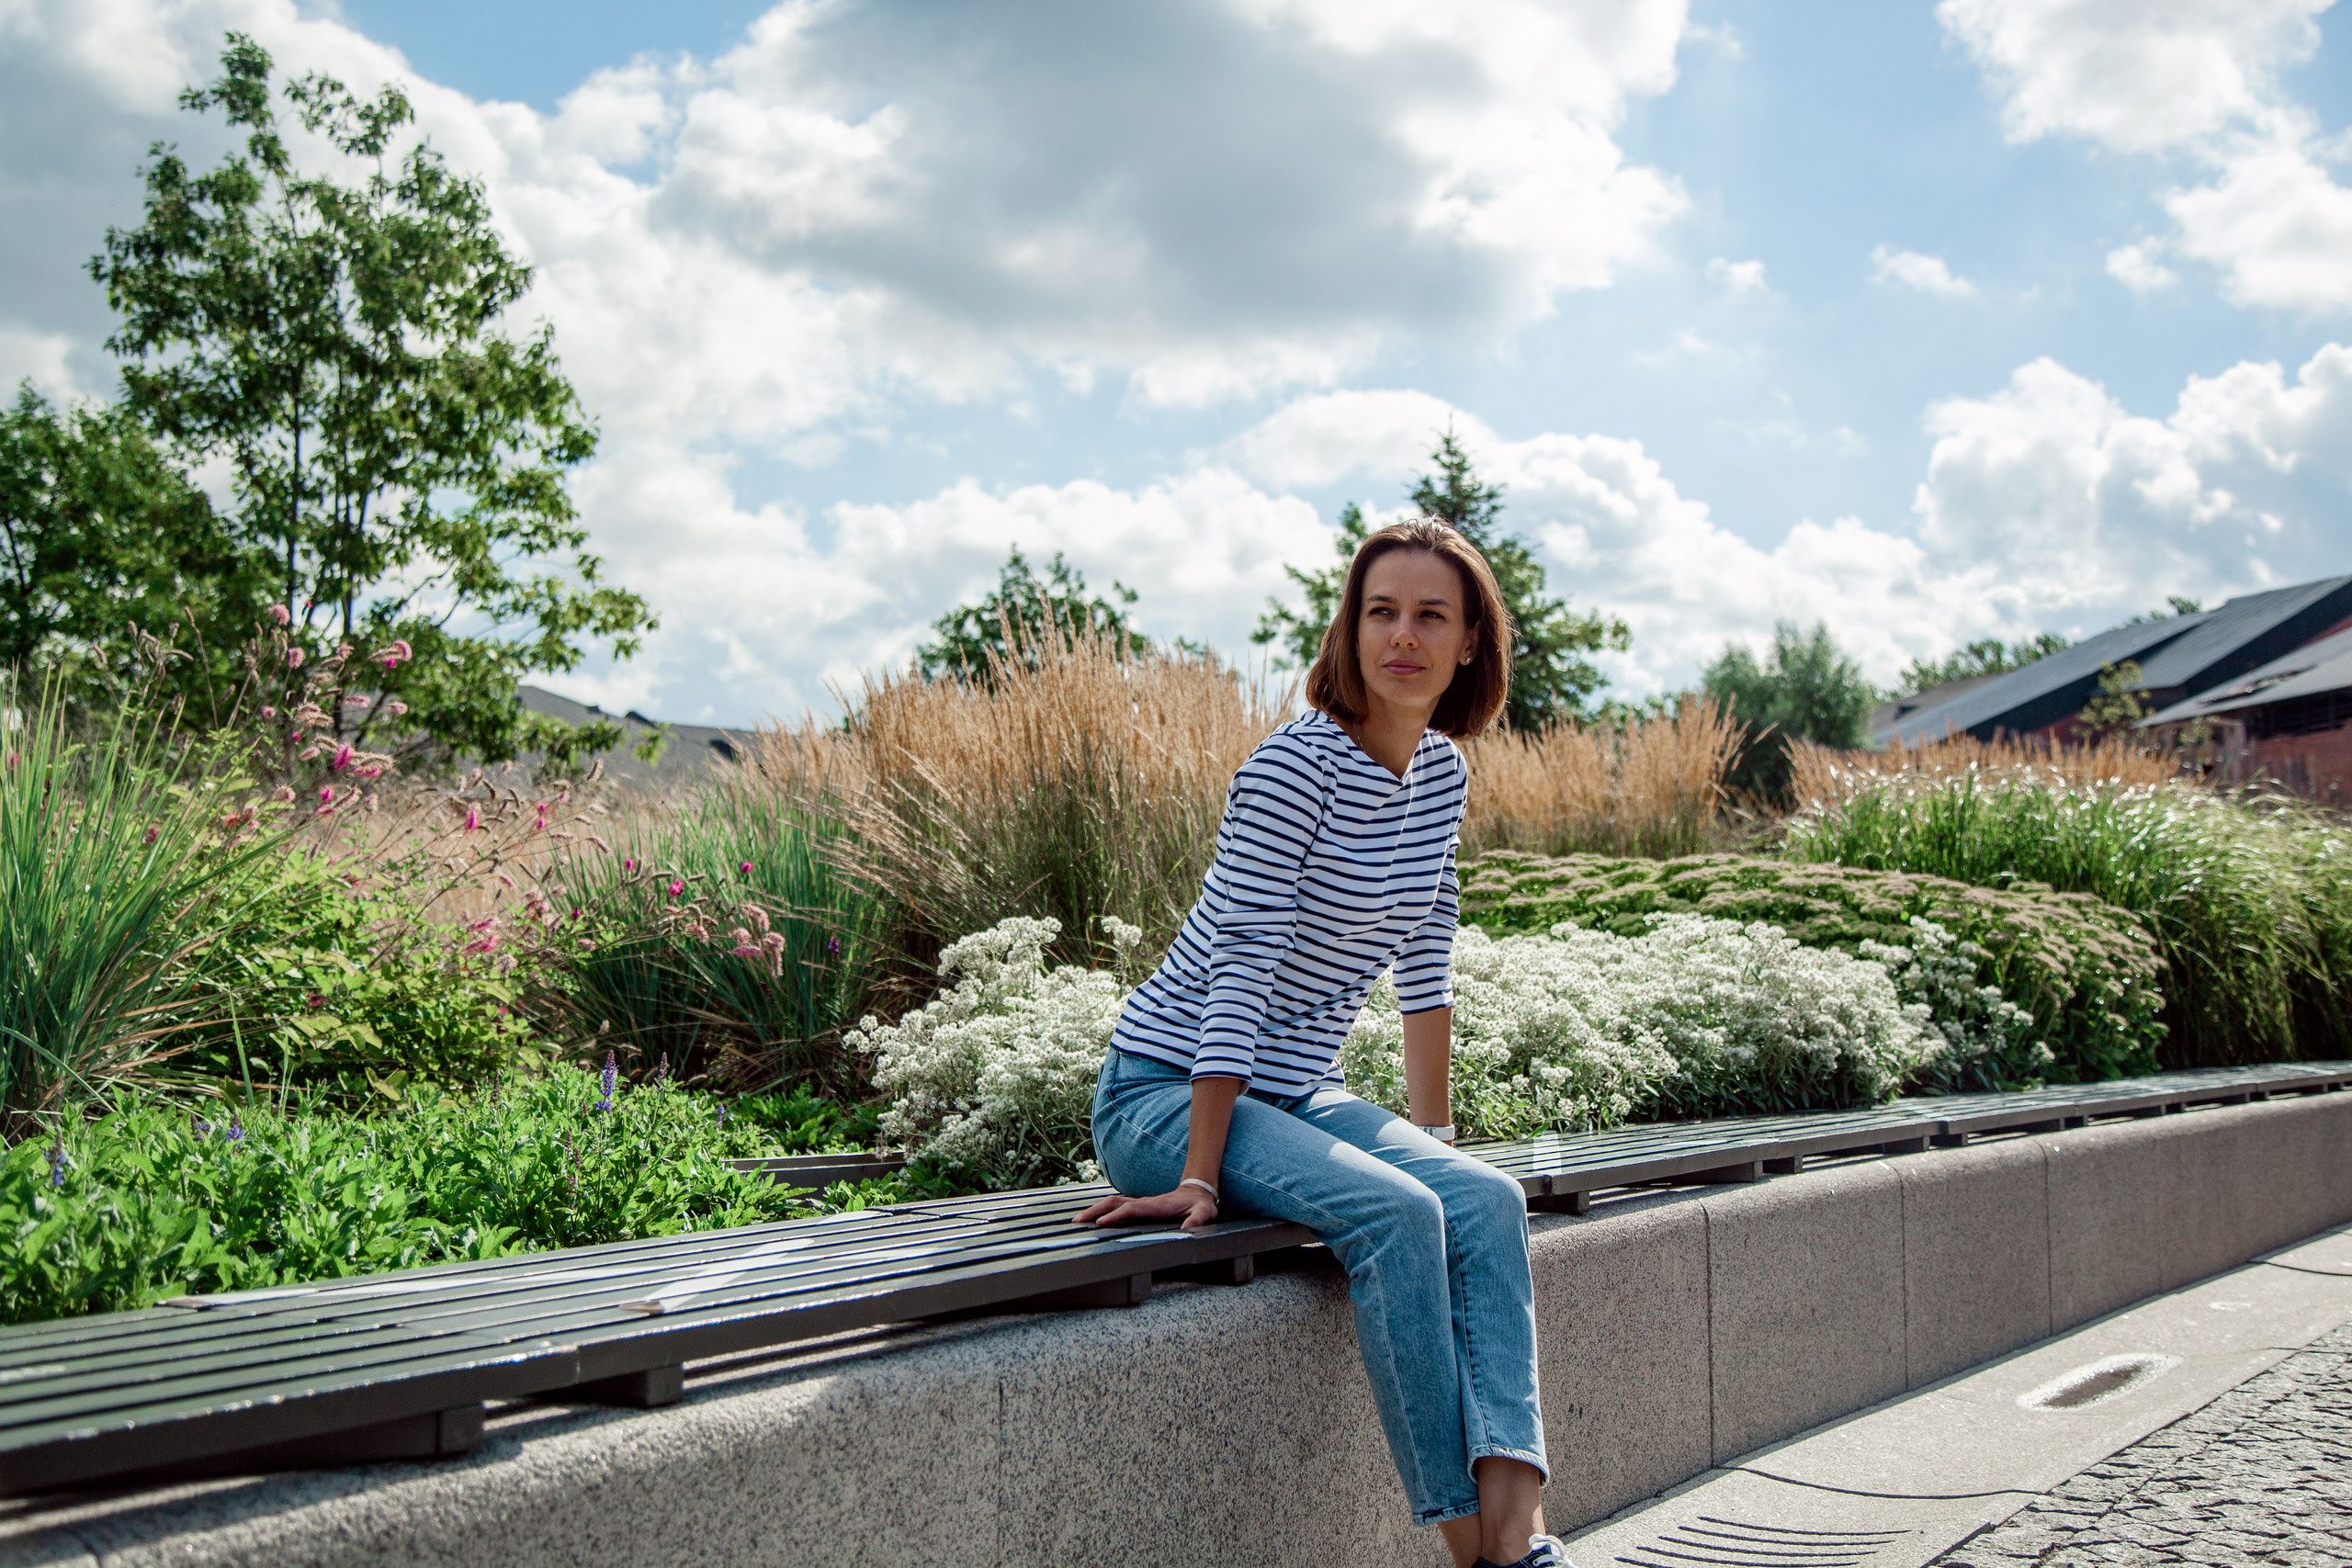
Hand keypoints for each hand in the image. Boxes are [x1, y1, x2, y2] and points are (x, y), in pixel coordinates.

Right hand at [1073, 1185, 1218, 1231]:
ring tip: (1077, 1220)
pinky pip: (1116, 1207)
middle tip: (1077, 1221)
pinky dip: (1101, 1210)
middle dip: (1095, 1211)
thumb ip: (1197, 1220)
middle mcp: (1144, 1203)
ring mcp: (1140, 1203)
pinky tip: (1091, 1218)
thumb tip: (1187, 1230)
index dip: (1116, 1216)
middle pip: (1114, 1204)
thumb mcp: (1204, 1213)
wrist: (1197, 1192)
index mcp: (1156, 1206)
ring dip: (1094, 1210)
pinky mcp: (1138, 1206)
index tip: (1100, 1223)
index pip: (1131, 1210)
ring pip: (1112, 1203)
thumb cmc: (1200, 1206)